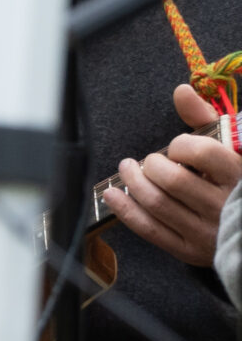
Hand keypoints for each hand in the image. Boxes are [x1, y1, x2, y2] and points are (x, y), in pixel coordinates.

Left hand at [100, 81, 240, 266]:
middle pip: (172, 180)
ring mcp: (207, 231)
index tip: (177, 146)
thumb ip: (206, 119)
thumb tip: (181, 90)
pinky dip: (125, 210)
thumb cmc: (239, 179)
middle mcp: (224, 206)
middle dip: (151, 165)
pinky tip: (112, 195)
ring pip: (157, 204)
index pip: (201, 153)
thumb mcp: (233, 146)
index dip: (181, 145)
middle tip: (148, 160)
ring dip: (132, 183)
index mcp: (240, 176)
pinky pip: (150, 229)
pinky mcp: (189, 250)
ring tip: (127, 169)